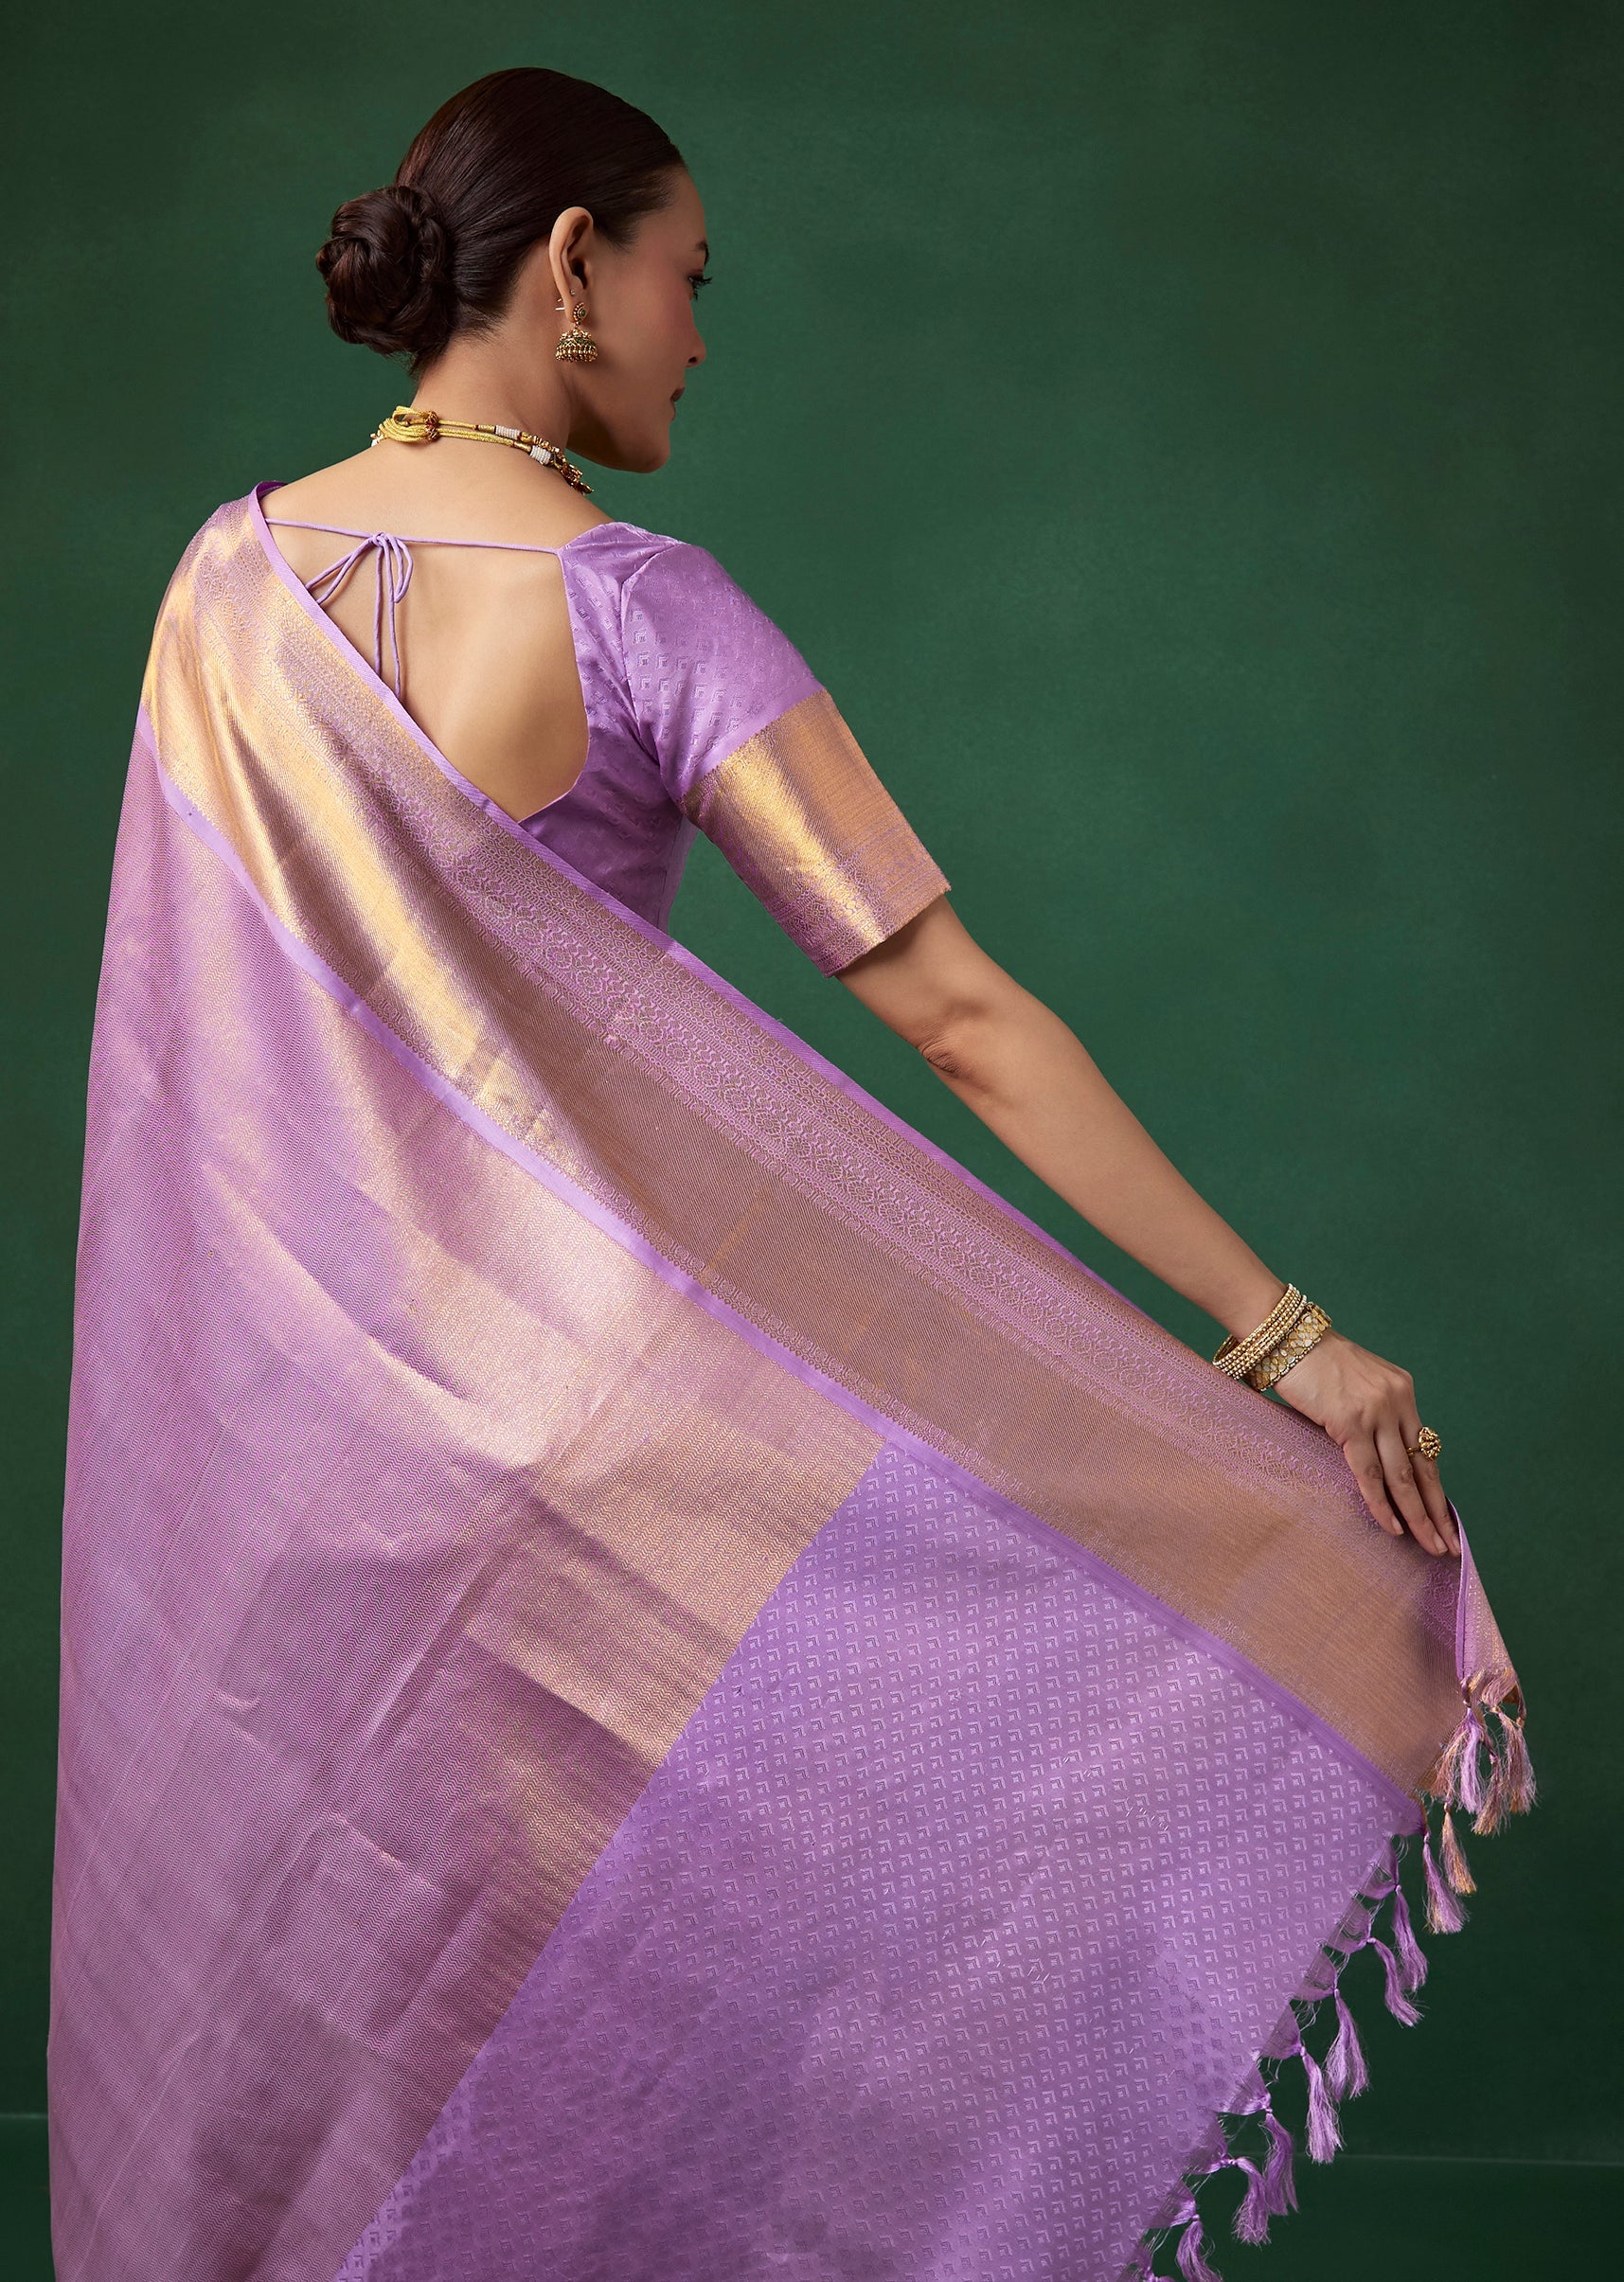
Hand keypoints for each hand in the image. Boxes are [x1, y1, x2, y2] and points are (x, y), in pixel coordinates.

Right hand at [1268, 1328, 1458, 1556]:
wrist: (1287, 1336)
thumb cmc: (1313, 1362)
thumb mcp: (1356, 1384)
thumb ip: (1373, 1415)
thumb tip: (1376, 1457)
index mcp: (1403, 1392)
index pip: (1426, 1450)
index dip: (1436, 1488)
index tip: (1447, 1519)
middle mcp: (1398, 1402)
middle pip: (1424, 1468)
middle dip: (1438, 1511)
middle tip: (1450, 1545)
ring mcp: (1376, 1412)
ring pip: (1402, 1476)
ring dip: (1418, 1516)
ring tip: (1430, 1546)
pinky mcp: (1350, 1422)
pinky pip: (1370, 1473)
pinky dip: (1382, 1504)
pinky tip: (1393, 1527)